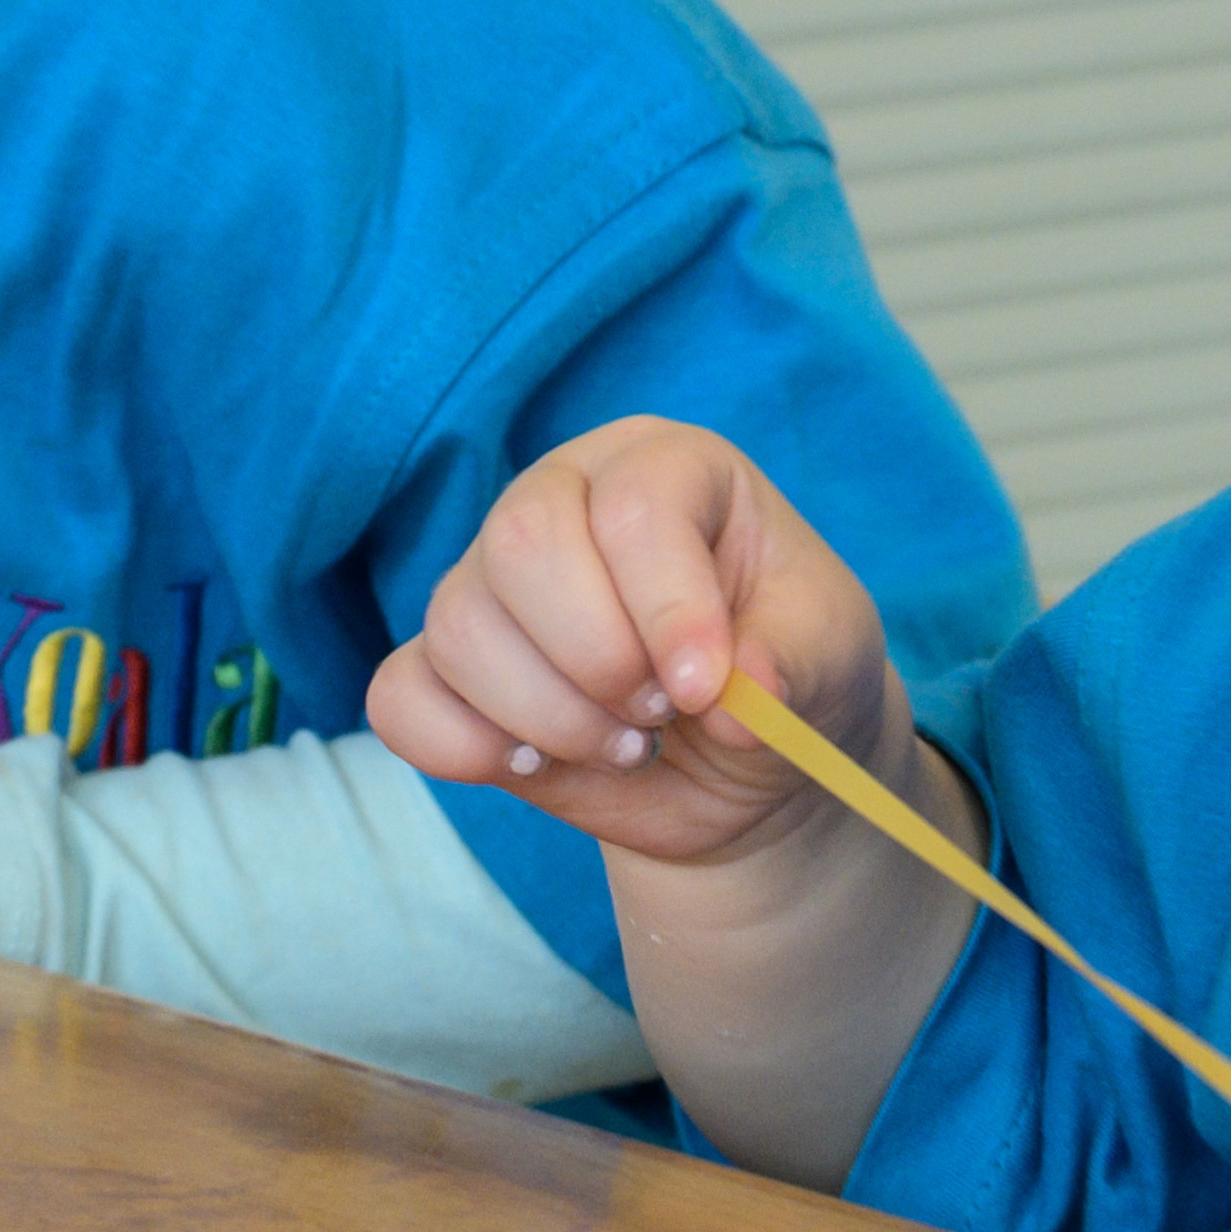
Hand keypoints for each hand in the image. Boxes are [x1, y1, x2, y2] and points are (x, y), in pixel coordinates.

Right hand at [371, 421, 976, 1178]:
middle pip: (520, 543)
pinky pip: (401, 697)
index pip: (633, 507)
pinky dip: (462, 746)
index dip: (667, 608)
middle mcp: (562, 499)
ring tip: (627, 744)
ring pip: (459, 626)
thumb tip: (738, 699)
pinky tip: (537, 764)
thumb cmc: (788, 671)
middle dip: (595, 658)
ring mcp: (490, 580)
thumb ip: (796, 663)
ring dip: (549, 716)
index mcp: (661, 467)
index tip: (709, 692)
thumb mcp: (829, 657)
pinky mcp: (448, 667)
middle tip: (661, 714)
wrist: (746, 763)